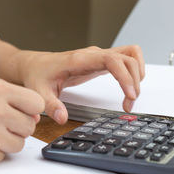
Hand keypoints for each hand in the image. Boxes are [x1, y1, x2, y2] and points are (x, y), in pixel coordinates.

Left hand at [19, 45, 144, 123]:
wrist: (35, 64)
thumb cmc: (39, 75)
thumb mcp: (39, 92)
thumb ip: (51, 105)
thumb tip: (62, 118)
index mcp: (80, 60)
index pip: (111, 60)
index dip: (125, 75)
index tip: (130, 94)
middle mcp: (93, 54)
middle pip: (127, 57)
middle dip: (134, 80)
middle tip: (129, 103)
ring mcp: (99, 56)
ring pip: (131, 55)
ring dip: (137, 74)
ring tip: (131, 96)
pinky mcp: (102, 61)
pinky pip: (126, 60)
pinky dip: (133, 72)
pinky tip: (128, 88)